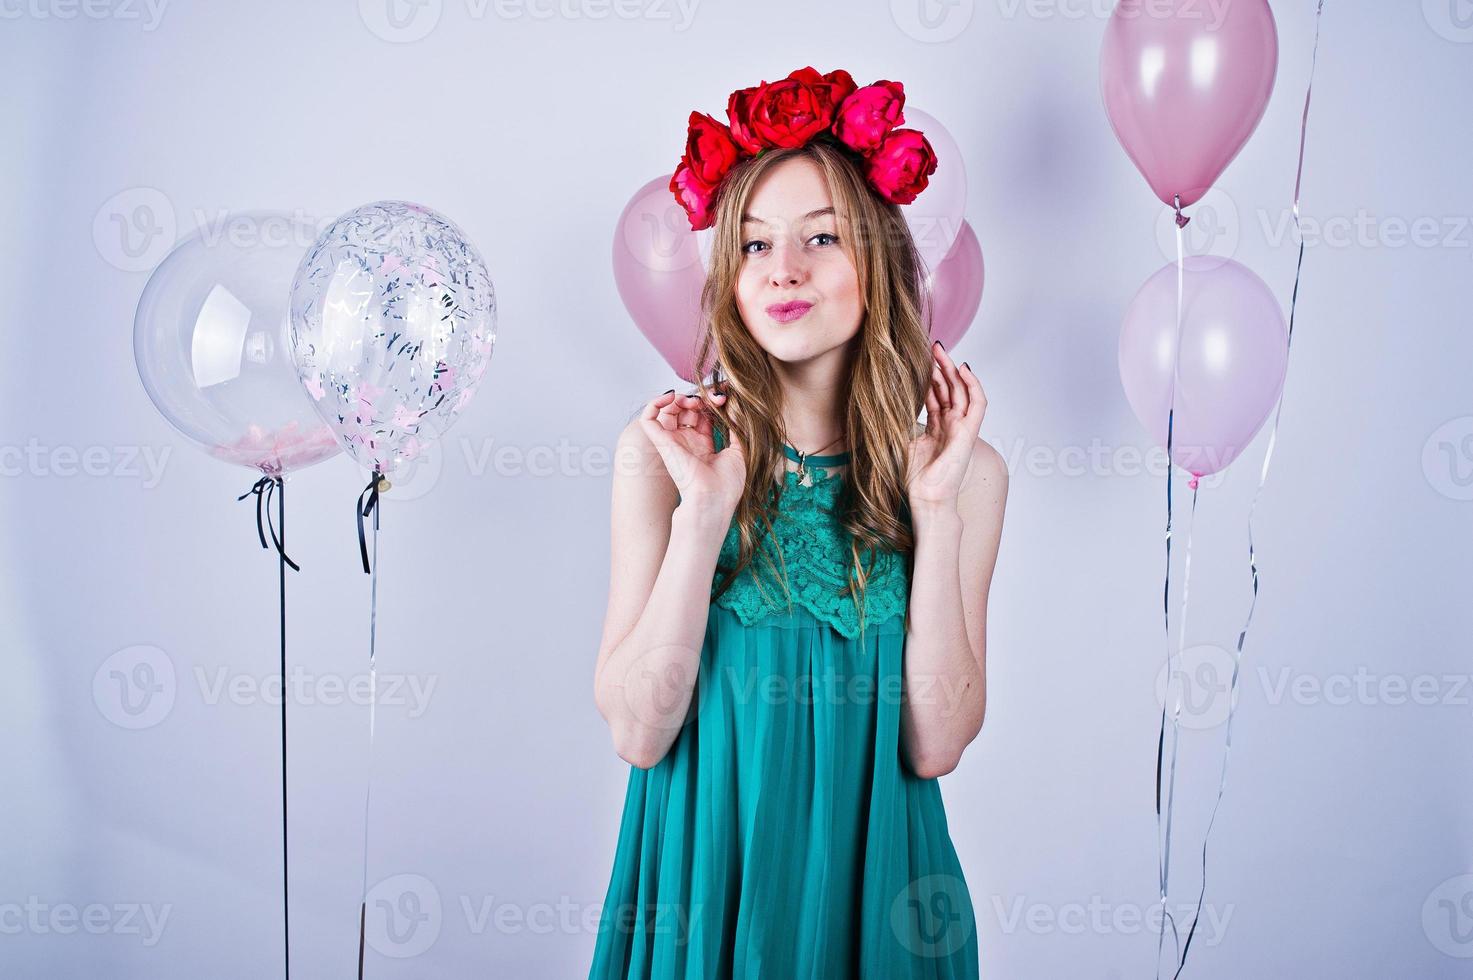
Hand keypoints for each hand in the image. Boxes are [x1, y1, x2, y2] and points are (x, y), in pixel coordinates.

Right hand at [639, 387, 745, 515]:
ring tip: (695, 400)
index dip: (712, 403)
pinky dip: (655, 402)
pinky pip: (648, 417)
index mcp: (704, 446)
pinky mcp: (662, 442)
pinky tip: (671, 397)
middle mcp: (687, 442)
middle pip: (687, 410)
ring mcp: (674, 441)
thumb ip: (736, 429)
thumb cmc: (727, 484)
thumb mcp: (739, 451)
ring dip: (680, 398)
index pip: (702, 416)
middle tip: (714, 398)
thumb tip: (736, 408)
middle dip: (699, 398)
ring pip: (668, 410)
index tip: (725, 398)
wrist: (714, 498)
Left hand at [908, 342, 986, 506]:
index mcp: (937, 429)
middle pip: (949, 389)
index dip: (928, 377)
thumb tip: (882, 408)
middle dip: (940, 366)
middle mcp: (951, 426)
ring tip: (941, 351)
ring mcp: (962, 428)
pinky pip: (978, 403)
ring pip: (962, 391)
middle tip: (930, 346)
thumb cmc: (914, 480)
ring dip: (953, 370)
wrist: (926, 499)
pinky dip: (973, 384)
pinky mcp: (969, 433)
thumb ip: (900, 425)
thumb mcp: (901, 444)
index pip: (936, 396)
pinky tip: (962, 369)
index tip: (917, 359)